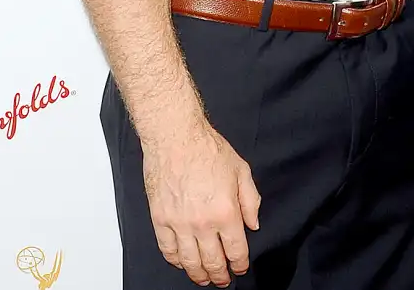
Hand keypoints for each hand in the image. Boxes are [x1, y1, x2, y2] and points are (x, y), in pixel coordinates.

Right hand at [143, 122, 260, 286]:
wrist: (175, 137)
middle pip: (213, 262)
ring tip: (204, 278)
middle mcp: (202, 223)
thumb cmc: (208, 149)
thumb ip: (250, 199)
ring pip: (190, 262)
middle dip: (220, 275)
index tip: (240, 267)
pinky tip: (182, 263)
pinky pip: (168, 250)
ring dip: (198, 274)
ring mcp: (179, 224)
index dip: (240, 263)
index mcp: (225, 212)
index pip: (235, 250)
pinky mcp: (160, 219)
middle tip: (223, 279)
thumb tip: (253, 224)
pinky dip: (176, 261)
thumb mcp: (241, 170)